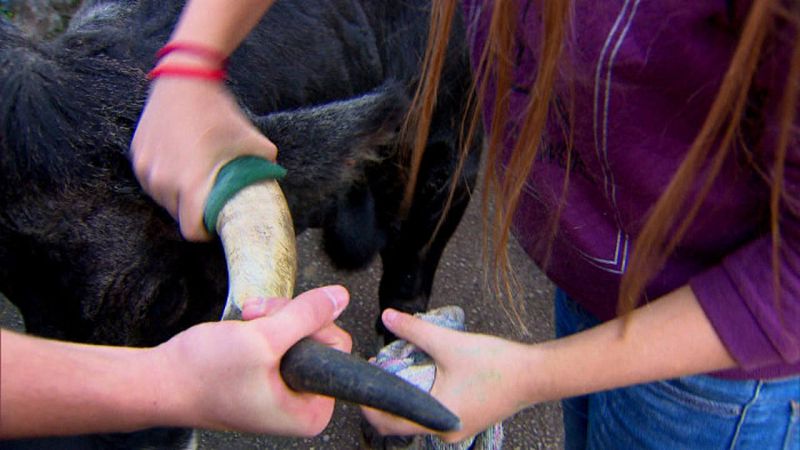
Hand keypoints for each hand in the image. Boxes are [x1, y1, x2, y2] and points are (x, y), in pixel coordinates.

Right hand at [131, 77, 276, 240]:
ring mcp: (146, 168)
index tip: (215, 222)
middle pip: (177, 215)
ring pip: (162, 199)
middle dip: (194, 211)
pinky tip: (179, 163)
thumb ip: (265, 164)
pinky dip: (164, 180)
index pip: (191, 230)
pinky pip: (151, 180)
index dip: (205, 231)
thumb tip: (276, 180)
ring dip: (177, 196)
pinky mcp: (136, 156)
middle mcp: (163, 180)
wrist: (185, 79)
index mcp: (191, 182)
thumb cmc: (219, 111)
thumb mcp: (250, 140)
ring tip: (195, 177)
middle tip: (209, 196)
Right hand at [151, 285, 350, 435]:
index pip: (338, 351)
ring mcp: (284, 388)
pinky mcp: (269, 375)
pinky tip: (244, 325)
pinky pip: (282, 337)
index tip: (281, 329)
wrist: (160, 381)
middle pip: (321, 337)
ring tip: (248, 320)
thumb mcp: (263, 339)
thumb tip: (340, 298)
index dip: (312, 328)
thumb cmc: (203, 374)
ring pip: (300, 331)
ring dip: (274, 317)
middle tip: (260, 321)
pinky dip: (264, 324)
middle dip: (289, 319)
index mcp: (310, 412)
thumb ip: (307, 316)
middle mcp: (301, 403)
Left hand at [361, 309, 533, 441]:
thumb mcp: (449, 343)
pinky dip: (422, 398)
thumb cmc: (496, 364)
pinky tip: (424, 374)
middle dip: (386, 399)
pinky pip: (432, 414)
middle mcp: (443, 431)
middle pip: (399, 422)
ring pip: (416, 418)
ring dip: (404, 397)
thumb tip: (388, 317)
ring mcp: (455, 429)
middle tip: (381, 369)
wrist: (534, 375)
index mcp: (435, 419)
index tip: (363, 382)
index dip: (370, 404)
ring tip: (401, 368)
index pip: (387, 423)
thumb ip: (415, 330)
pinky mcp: (464, 420)